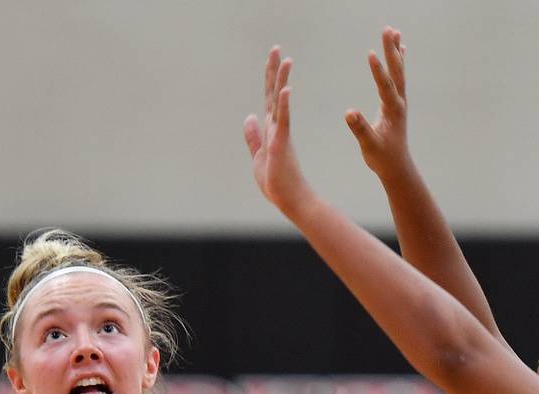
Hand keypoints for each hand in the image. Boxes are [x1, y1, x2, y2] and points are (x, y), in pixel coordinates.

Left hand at [244, 47, 310, 215]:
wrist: (289, 199)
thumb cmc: (277, 181)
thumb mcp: (257, 155)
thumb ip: (253, 135)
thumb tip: (249, 116)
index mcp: (270, 129)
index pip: (268, 98)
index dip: (269, 78)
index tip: (273, 59)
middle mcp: (276, 127)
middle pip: (273, 93)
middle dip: (274, 71)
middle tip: (276, 49)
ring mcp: (280, 134)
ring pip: (279, 102)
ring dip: (281, 80)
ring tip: (285, 60)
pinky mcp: (282, 143)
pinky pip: (283, 120)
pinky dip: (283, 104)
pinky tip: (285, 89)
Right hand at [345, 27, 409, 178]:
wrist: (396, 167)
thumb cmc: (382, 158)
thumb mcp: (369, 146)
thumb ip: (360, 129)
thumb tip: (349, 113)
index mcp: (392, 111)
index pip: (385, 86)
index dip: (378, 70)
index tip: (370, 53)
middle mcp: (399, 102)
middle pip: (396, 71)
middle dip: (391, 50)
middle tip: (387, 30)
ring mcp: (399, 101)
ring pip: (398, 71)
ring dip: (395, 51)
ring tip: (393, 32)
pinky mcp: (396, 103)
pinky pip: (397, 77)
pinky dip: (398, 62)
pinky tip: (400, 50)